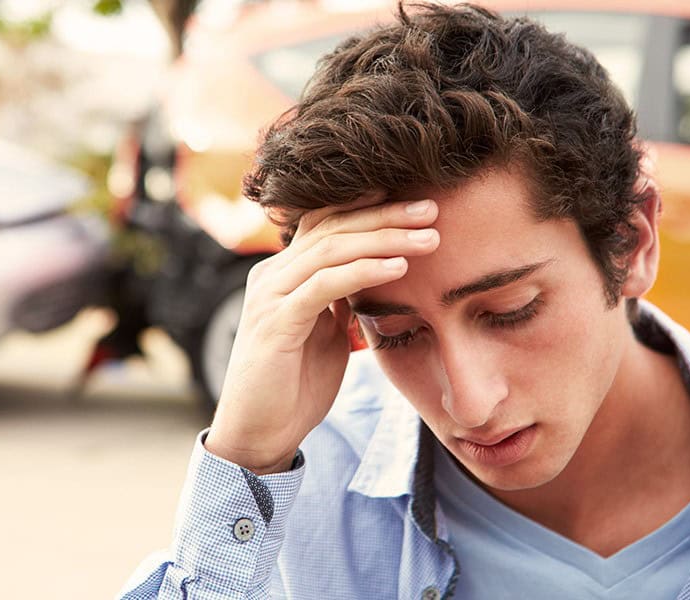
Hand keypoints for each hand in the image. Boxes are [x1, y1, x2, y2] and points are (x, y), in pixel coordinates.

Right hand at [204, 198, 439, 472]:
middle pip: (331, 225)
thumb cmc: (294, 386)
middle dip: (385, 215)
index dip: (370, 208)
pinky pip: (324, 285)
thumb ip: (340, 300)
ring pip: (331, 248)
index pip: (326, 222)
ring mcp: (270, 296)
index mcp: (283, 273)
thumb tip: (373, 273)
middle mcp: (271, 275)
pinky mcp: (276, 322)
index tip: (418, 206)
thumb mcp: (325, 332)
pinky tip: (398, 267)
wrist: (257, 434)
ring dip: (385, 239)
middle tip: (431, 209)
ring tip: (428, 238)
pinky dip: (363, 271)